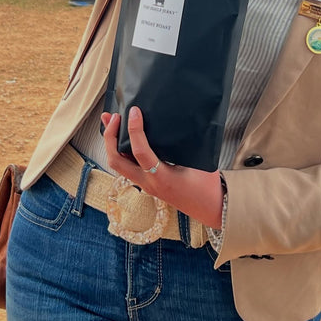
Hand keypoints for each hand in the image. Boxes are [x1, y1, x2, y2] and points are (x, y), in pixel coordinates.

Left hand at [101, 107, 224, 229]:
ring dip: (111, 143)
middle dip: (110, 138)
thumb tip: (177, 119)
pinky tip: (122, 137)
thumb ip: (187, 143)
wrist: (210, 208)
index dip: (135, 130)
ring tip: (111, 122)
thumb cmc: (207, 187)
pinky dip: (120, 150)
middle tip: (114, 116)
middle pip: (117, 161)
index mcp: (162, 178)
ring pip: (118, 165)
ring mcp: (146, 184)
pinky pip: (127, 166)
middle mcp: (148, 182)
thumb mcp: (200, 161)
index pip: (140, 152)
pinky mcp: (147, 182)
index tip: (135, 111)